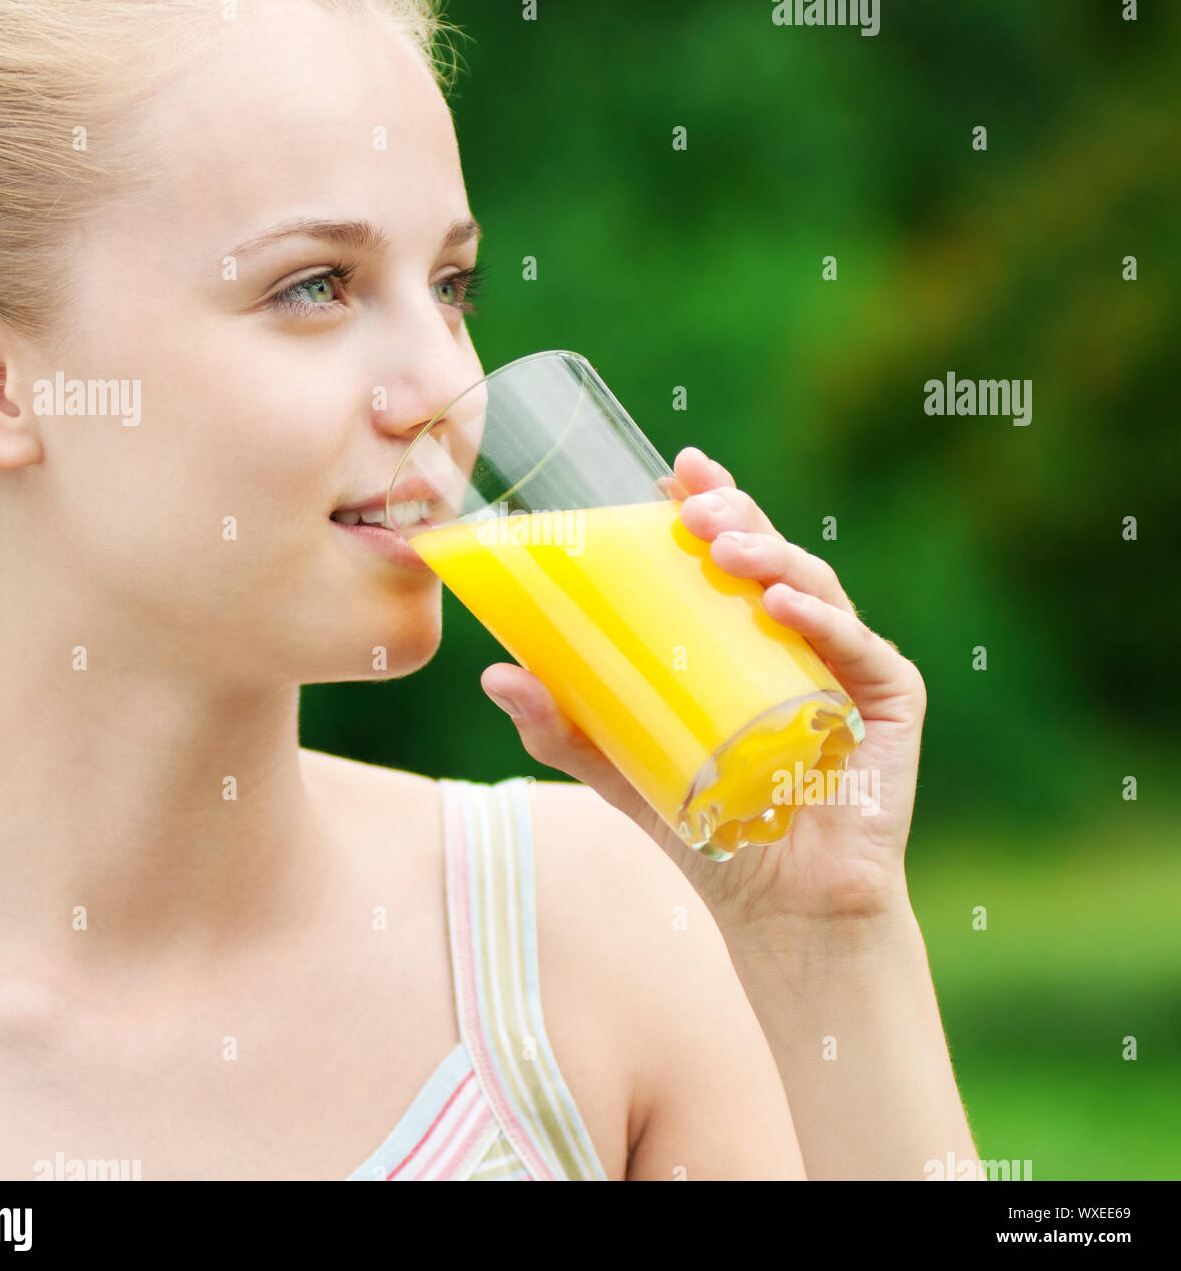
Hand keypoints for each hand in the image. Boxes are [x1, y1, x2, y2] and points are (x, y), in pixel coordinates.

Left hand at [479, 445, 926, 934]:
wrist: (783, 909)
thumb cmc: (712, 830)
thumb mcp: (624, 768)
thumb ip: (566, 726)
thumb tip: (494, 673)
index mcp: (743, 636)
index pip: (724, 553)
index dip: (703, 502)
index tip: (666, 472)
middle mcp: (798, 636)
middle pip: (769, 553)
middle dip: (732, 514)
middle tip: (690, 505)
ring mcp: (846, 662)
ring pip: (813, 583)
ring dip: (769, 554)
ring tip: (721, 546)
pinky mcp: (888, 698)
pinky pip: (858, 646)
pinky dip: (823, 618)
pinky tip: (781, 605)